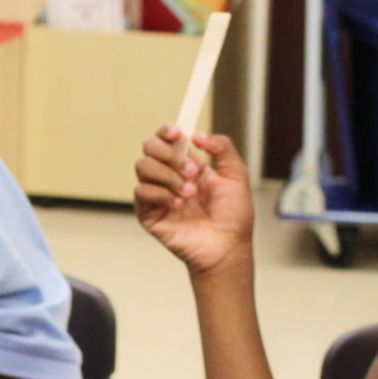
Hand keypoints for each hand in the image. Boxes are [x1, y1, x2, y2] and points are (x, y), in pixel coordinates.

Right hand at [133, 125, 253, 276]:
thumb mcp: (236, 175)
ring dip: (168, 177)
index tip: (178, 134)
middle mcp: (168, 175)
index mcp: (187, 163)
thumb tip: (198, 134)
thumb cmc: (233, 216)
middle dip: (170, 155)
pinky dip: (160, 195)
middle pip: (149, 146)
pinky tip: (177, 206)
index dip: (167, 131)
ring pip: (143, 166)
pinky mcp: (147, 213)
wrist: (226, 246)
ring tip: (189, 194)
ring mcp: (156, 193)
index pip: (167, 138)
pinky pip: (141, 191)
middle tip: (192, 172)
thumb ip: (222, 147)